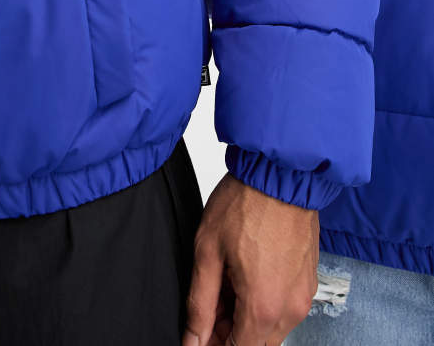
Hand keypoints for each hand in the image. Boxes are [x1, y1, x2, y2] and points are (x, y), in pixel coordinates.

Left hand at [183, 173, 318, 345]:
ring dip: (245, 317)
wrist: (281, 172)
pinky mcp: (308, 278)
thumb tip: (192, 339)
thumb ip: (199, 303)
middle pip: (256, 343)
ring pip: (271, 327)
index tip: (199, 335)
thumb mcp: (208, 251)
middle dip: (228, 333)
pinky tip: (243, 275)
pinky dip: (263, 301)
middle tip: (207, 307)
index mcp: (263, 305)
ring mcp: (303, 293)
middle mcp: (290, 307)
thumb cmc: (246, 201)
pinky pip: (284, 305)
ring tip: (223, 283)